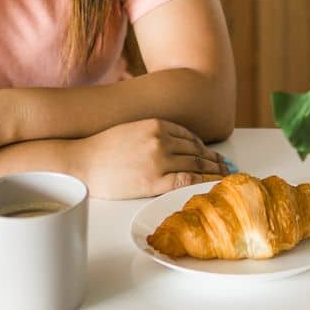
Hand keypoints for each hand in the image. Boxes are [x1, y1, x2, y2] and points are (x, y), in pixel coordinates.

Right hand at [73, 118, 229, 198]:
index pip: (189, 137)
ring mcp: (159, 159)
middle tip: (228, 168)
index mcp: (156, 124)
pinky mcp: (154, 180)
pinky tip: (211, 186)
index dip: (205, 147)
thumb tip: (173, 145)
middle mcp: (161, 139)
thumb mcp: (132, 130)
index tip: (214, 155)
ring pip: (196, 165)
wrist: (81, 162)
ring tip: (225, 178)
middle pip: (197, 151)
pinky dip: (203, 182)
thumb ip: (153, 134)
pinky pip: (187, 180)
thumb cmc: (102, 148)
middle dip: (214, 160)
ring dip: (213, 171)